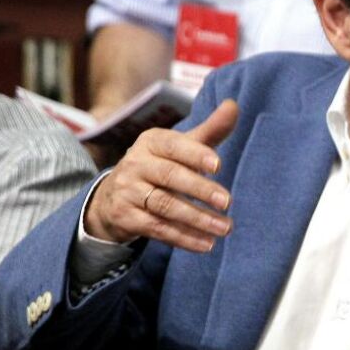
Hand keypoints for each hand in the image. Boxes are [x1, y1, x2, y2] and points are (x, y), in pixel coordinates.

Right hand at [84, 99, 238, 252]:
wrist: (115, 195)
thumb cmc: (162, 165)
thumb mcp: (182, 146)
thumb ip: (210, 130)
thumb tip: (233, 105)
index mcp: (151, 142)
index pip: (174, 145)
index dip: (195, 154)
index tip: (218, 164)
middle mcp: (135, 164)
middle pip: (170, 176)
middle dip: (200, 189)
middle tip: (227, 202)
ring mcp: (128, 191)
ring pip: (164, 205)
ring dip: (197, 219)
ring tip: (225, 228)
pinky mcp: (126, 217)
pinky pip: (157, 229)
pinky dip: (183, 238)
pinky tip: (207, 244)